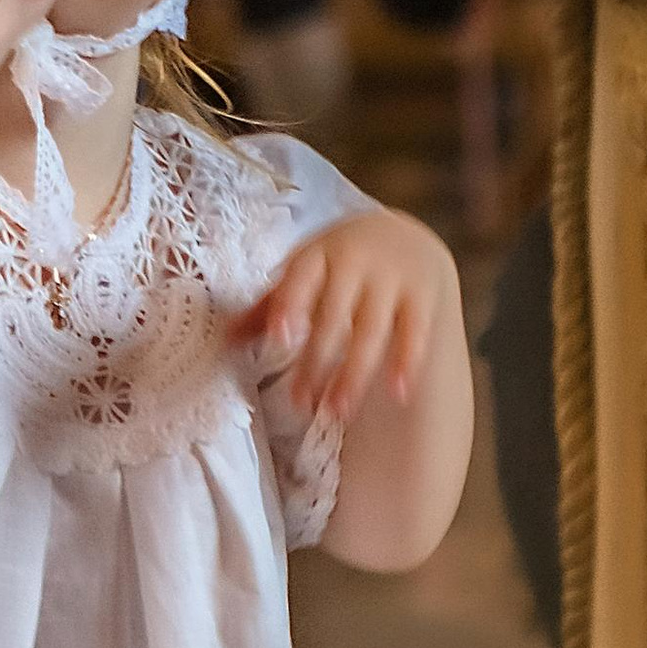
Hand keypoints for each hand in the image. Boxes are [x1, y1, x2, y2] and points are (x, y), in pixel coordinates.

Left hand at [232, 208, 456, 431]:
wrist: (401, 235)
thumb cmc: (337, 262)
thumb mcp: (304, 271)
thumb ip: (269, 305)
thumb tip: (225, 339)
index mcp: (319, 254)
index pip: (301, 279)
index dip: (289, 305)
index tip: (278, 338)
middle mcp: (356, 262)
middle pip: (333, 316)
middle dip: (316, 361)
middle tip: (299, 405)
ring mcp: (391, 278)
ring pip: (371, 330)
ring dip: (354, 373)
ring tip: (337, 412)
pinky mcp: (421, 296)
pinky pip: (415, 332)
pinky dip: (407, 362)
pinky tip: (398, 394)